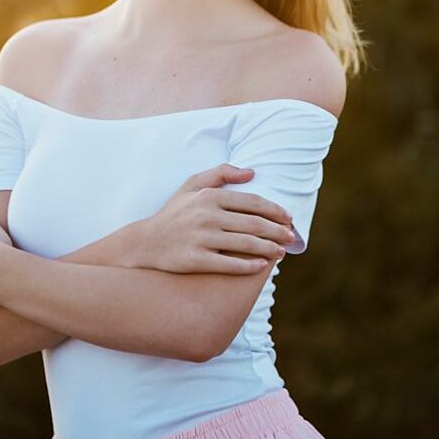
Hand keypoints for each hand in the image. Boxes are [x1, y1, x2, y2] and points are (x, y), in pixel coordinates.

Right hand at [142, 165, 295, 274]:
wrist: (146, 243)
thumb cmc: (174, 213)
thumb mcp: (192, 185)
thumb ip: (221, 173)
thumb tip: (252, 172)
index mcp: (209, 196)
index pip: (251, 202)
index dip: (274, 210)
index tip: (288, 218)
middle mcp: (206, 216)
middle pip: (254, 224)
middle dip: (278, 231)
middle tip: (291, 238)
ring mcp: (201, 239)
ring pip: (245, 244)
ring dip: (269, 249)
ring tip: (281, 252)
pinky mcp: (196, 260)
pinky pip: (229, 264)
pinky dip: (249, 266)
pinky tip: (261, 266)